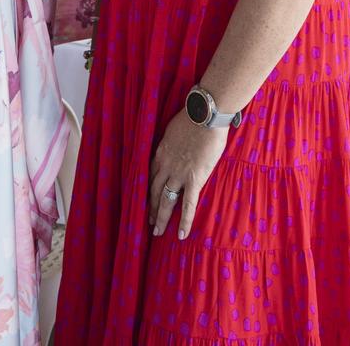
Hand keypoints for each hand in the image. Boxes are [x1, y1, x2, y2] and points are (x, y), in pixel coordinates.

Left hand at [149, 109, 227, 239]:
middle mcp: (165, 165)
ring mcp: (179, 173)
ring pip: (166, 200)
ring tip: (157, 232)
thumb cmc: (193, 117)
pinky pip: (188, 204)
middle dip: (151, 207)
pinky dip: (184, 221)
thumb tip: (176, 142)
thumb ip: (173, 140)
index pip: (149, 175)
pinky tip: (180, 234)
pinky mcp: (194, 179)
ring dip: (161, 217)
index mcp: (160, 152)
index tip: (145, 199)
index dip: (147, 189)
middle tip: (149, 222)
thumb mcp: (174, 128)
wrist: (204, 115)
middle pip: (154, 190)